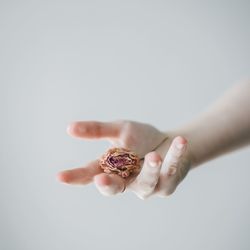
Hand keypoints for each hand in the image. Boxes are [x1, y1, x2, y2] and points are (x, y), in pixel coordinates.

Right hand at [57, 120, 192, 198]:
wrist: (168, 143)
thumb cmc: (140, 138)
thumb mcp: (120, 130)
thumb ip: (98, 130)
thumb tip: (69, 128)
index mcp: (113, 169)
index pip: (91, 174)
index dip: (76, 177)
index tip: (60, 176)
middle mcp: (128, 180)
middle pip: (115, 188)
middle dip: (108, 186)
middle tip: (100, 180)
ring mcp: (148, 185)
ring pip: (146, 182)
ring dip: (149, 169)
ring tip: (152, 156)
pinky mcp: (168, 182)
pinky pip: (171, 170)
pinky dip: (175, 155)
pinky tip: (180, 141)